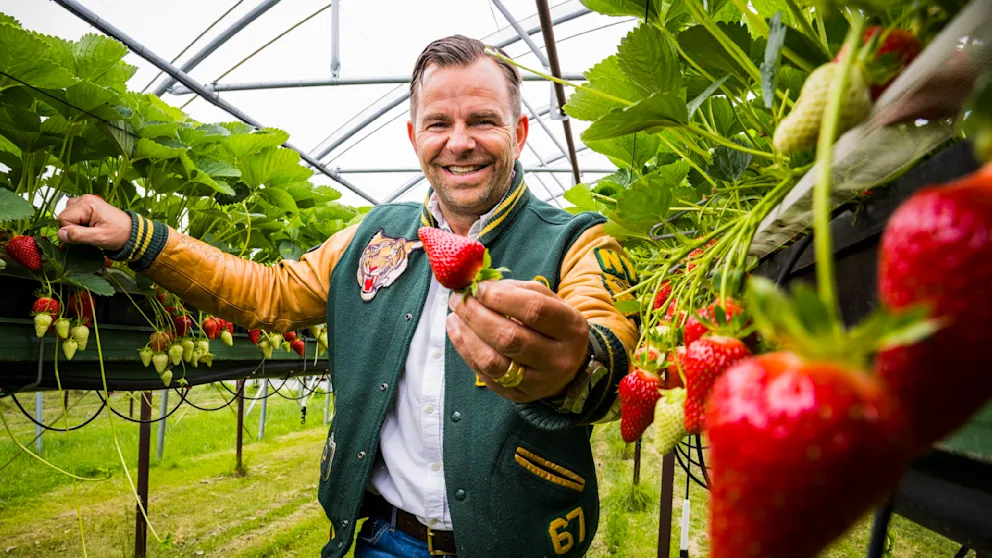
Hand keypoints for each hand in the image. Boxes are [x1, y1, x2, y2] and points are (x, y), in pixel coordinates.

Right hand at [56, 195, 131, 250]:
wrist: (133, 232)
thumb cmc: (119, 234)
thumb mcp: (99, 238)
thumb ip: (78, 235)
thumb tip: (60, 234)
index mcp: (86, 203)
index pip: (63, 218)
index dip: (71, 230)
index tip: (87, 234)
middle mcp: (84, 199)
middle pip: (64, 216)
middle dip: (74, 227)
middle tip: (91, 232)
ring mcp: (86, 202)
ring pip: (68, 215)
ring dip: (76, 225)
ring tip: (92, 229)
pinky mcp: (89, 206)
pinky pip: (74, 215)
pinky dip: (79, 222)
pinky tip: (91, 226)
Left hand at [446, 279, 588, 402]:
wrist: (569, 367)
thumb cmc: (552, 326)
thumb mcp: (548, 301)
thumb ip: (517, 290)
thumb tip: (479, 285)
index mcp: (571, 328)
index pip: (535, 311)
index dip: (501, 298)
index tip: (478, 287)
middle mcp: (558, 359)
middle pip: (510, 338)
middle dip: (477, 315)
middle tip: (459, 299)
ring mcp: (539, 382)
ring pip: (494, 361)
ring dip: (467, 335)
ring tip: (454, 315)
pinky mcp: (518, 395)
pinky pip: (485, 374)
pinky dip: (466, 351)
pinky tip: (457, 331)